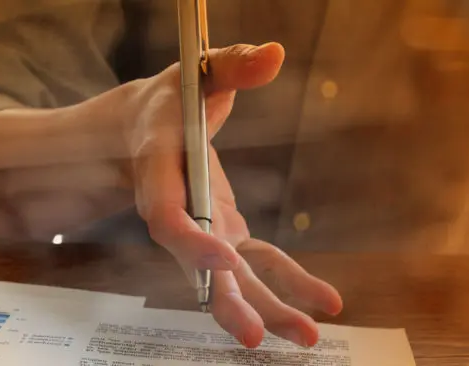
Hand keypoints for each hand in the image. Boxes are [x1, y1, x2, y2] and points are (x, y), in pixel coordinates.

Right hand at [96, 42, 341, 346]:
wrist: (143, 132)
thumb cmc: (170, 101)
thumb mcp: (195, 71)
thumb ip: (232, 65)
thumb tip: (272, 55)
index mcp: (160, 172)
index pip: (167, 218)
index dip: (192, 243)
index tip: (227, 258)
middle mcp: (178, 215)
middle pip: (199, 270)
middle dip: (228, 304)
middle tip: (254, 337)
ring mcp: (204, 233)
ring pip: (233, 281)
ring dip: (267, 310)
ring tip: (306, 338)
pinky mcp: (228, 235)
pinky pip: (260, 265)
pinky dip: (291, 284)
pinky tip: (325, 303)